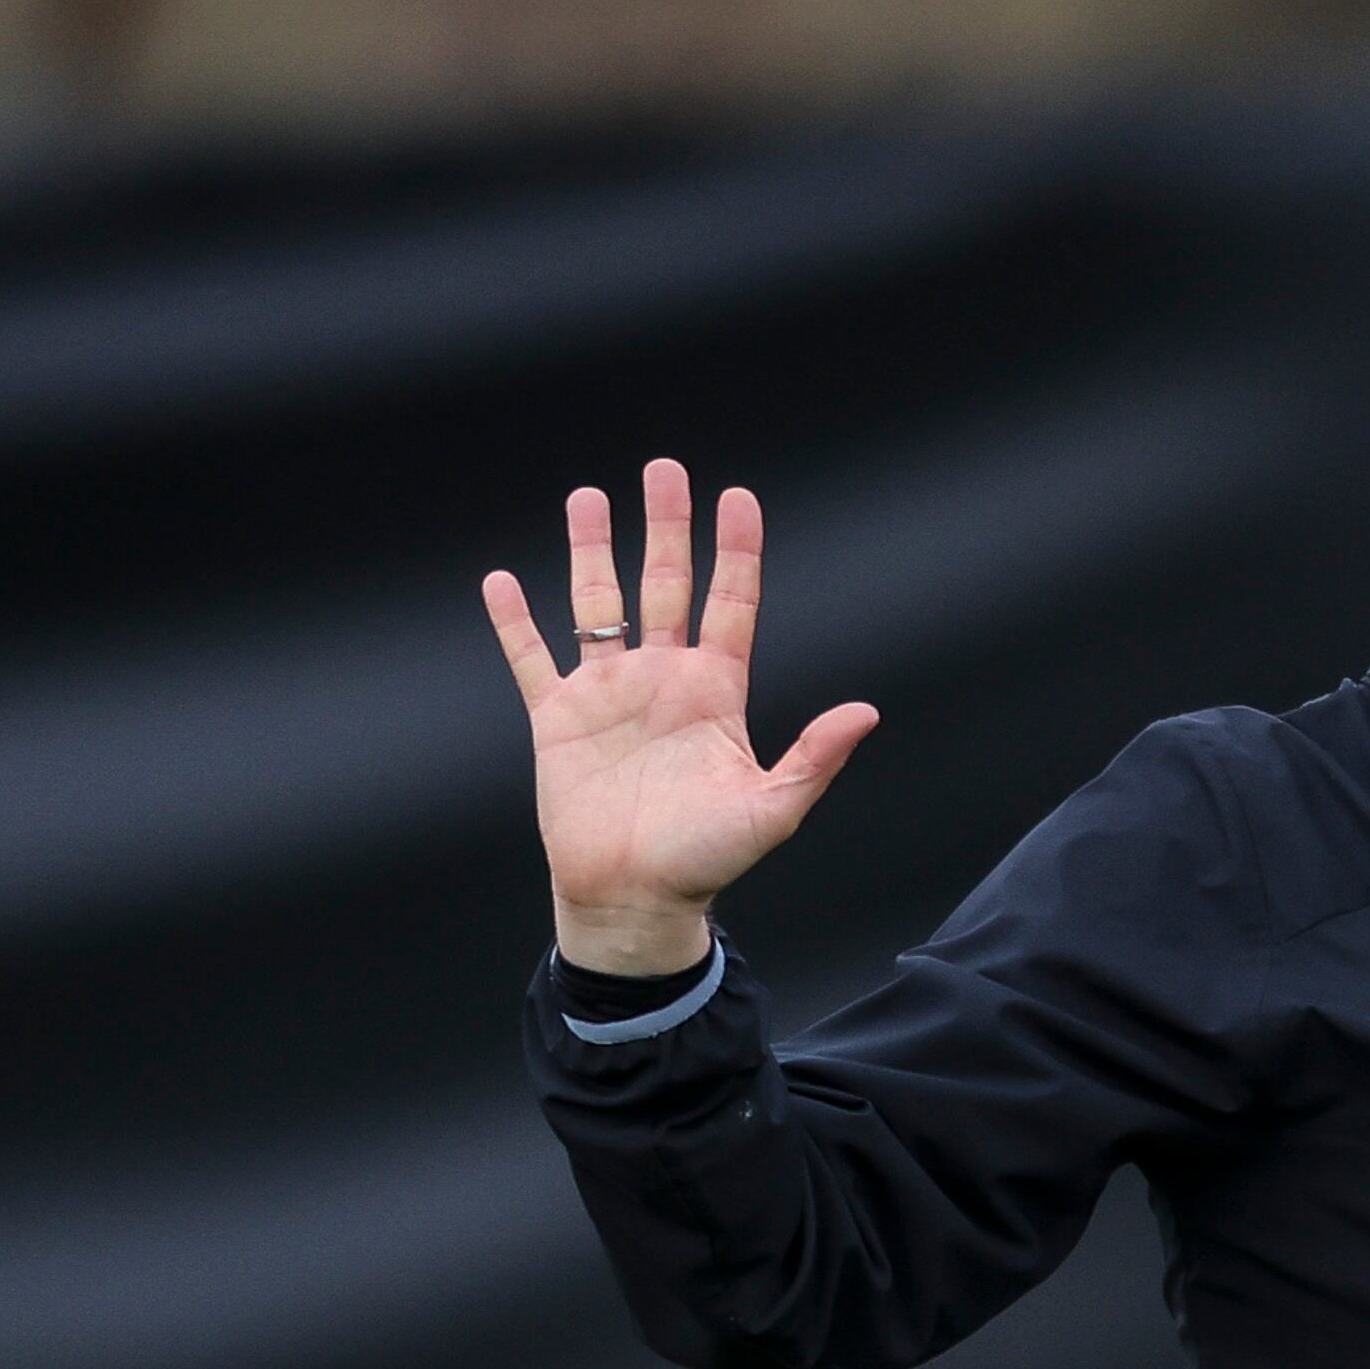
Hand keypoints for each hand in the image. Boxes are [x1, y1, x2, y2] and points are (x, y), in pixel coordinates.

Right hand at [481, 460, 879, 974]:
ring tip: (588, 497)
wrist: (634, 899)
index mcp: (715, 693)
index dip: (735, 552)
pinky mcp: (558, 722)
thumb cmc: (706, 860)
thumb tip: (867, 712)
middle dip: (666, 526)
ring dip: (592, 551)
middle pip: (665, 584)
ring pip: (598, 604)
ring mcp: (608, 696)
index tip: (738, 498)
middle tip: (664, 469)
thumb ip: (814, 757)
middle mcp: (662, 681)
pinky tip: (502, 582)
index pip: (730, 604)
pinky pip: (533, 660)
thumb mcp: (771, 809)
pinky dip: (515, 623)